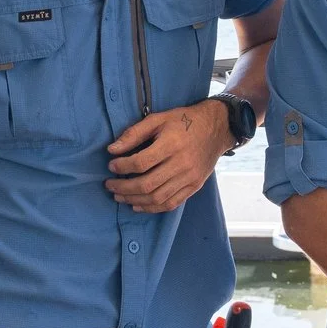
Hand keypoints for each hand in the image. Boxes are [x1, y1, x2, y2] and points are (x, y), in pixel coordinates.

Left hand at [106, 98, 231, 213]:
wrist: (216, 128)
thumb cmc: (184, 121)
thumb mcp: (158, 119)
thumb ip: (134, 133)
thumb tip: (112, 150)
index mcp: (171, 144)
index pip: (141, 162)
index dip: (122, 167)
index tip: (111, 166)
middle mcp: (182, 164)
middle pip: (147, 184)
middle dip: (123, 188)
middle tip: (110, 186)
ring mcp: (190, 177)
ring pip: (157, 197)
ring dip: (134, 200)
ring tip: (120, 197)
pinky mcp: (195, 186)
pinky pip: (171, 203)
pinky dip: (152, 208)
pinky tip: (138, 205)